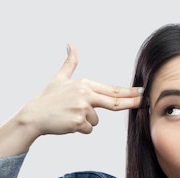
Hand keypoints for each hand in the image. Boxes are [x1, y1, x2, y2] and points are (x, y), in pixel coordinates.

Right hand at [20, 44, 143, 135]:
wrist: (33, 116)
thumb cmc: (47, 99)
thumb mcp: (59, 78)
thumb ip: (69, 63)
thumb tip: (70, 45)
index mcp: (84, 84)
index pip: (112, 90)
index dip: (129, 92)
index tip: (142, 92)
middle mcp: (85, 94)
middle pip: (114, 102)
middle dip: (132, 102)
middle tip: (145, 102)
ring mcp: (82, 108)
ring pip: (95, 121)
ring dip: (85, 122)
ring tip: (70, 115)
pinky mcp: (78, 122)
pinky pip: (88, 129)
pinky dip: (79, 129)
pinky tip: (67, 123)